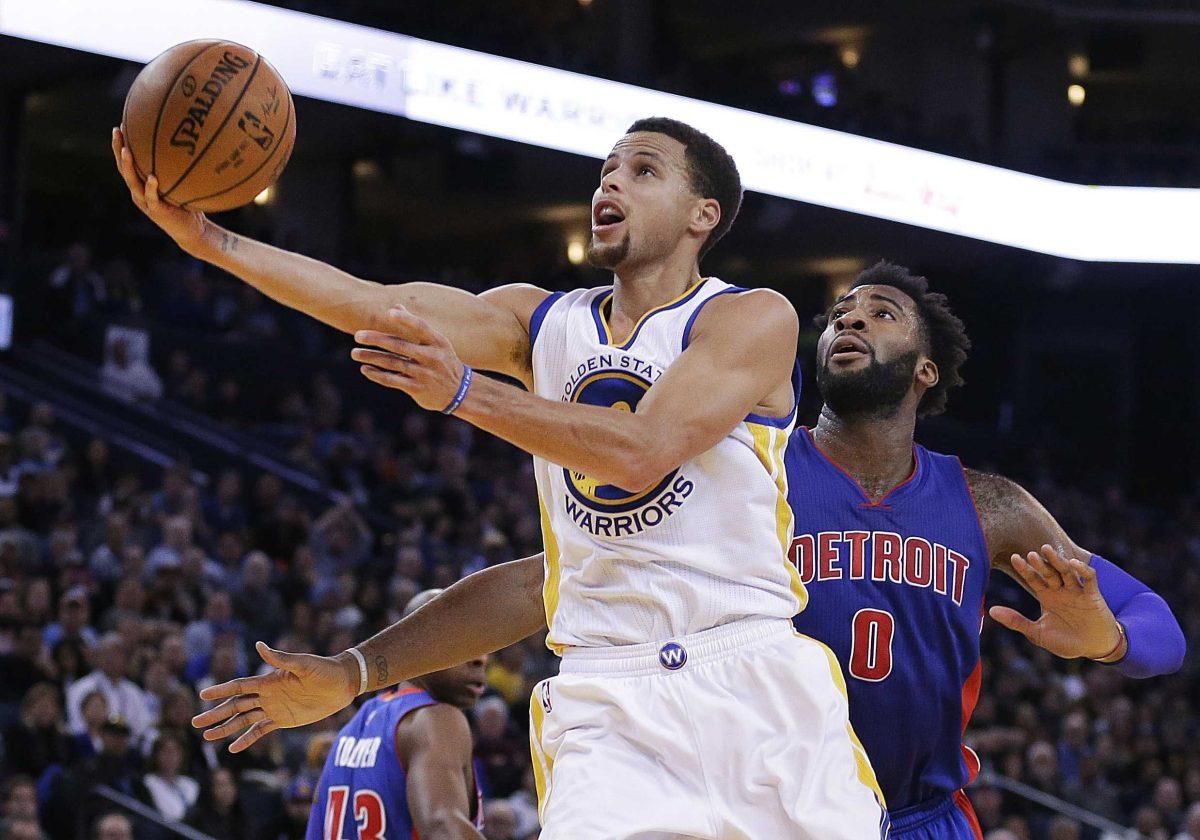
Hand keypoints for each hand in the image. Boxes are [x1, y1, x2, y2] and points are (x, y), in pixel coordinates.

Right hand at [111, 127, 208, 254]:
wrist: (192, 231)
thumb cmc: (188, 204)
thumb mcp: (181, 183)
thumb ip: (178, 168)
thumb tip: (189, 142)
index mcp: (141, 185)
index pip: (127, 163)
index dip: (120, 145)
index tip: (119, 126)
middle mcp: (139, 192)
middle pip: (123, 168)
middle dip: (118, 149)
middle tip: (117, 131)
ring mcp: (146, 203)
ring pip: (132, 182)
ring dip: (128, 166)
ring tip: (126, 150)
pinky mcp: (157, 212)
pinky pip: (152, 198)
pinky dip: (151, 187)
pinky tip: (152, 177)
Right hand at [191, 641, 357, 752]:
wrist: (342, 684)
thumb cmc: (324, 670)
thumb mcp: (304, 664)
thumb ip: (281, 658)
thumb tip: (259, 645)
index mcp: (269, 681)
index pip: (240, 686)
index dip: (221, 690)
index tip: (202, 694)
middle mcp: (267, 695)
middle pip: (236, 705)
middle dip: (216, 714)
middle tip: (195, 722)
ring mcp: (274, 708)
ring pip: (244, 719)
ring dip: (226, 728)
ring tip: (207, 737)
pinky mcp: (283, 720)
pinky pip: (260, 731)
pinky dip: (247, 739)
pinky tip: (233, 749)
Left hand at [352, 307, 467, 411]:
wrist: (459, 392)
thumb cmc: (443, 361)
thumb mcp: (437, 343)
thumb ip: (416, 326)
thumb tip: (396, 306)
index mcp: (438, 342)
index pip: (421, 327)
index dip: (406, 319)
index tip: (390, 312)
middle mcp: (432, 357)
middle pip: (400, 345)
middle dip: (377, 339)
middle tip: (357, 335)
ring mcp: (425, 374)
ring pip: (393, 363)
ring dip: (371, 357)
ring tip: (355, 353)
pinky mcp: (417, 389)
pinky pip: (393, 380)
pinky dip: (377, 375)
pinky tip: (365, 369)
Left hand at [989, 544, 1123, 660]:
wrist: (1093, 649)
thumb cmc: (1066, 642)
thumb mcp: (1038, 633)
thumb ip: (1016, 621)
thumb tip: (991, 611)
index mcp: (1047, 596)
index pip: (1033, 578)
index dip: (1024, 569)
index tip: (1014, 558)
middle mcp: (1060, 590)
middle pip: (1049, 572)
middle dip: (1040, 563)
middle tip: (1030, 554)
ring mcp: (1077, 591)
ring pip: (1067, 571)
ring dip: (1058, 561)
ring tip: (1047, 550)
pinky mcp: (1093, 595)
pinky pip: (1089, 579)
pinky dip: (1083, 570)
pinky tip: (1074, 564)